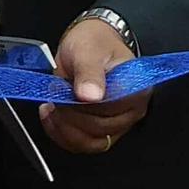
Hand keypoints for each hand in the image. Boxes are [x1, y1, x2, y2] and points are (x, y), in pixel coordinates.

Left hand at [40, 14, 147, 156]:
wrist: (89, 44)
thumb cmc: (93, 43)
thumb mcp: (87, 50)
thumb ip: (88, 72)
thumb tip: (90, 96)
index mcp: (135, 87)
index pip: (110, 109)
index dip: (83, 105)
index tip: (66, 91)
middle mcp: (132, 109)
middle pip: (100, 128)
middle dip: (71, 114)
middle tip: (57, 95)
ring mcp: (118, 123)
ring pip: (91, 142)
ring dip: (65, 128)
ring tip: (53, 107)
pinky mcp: (103, 131)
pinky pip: (83, 145)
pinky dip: (62, 135)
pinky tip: (53, 118)